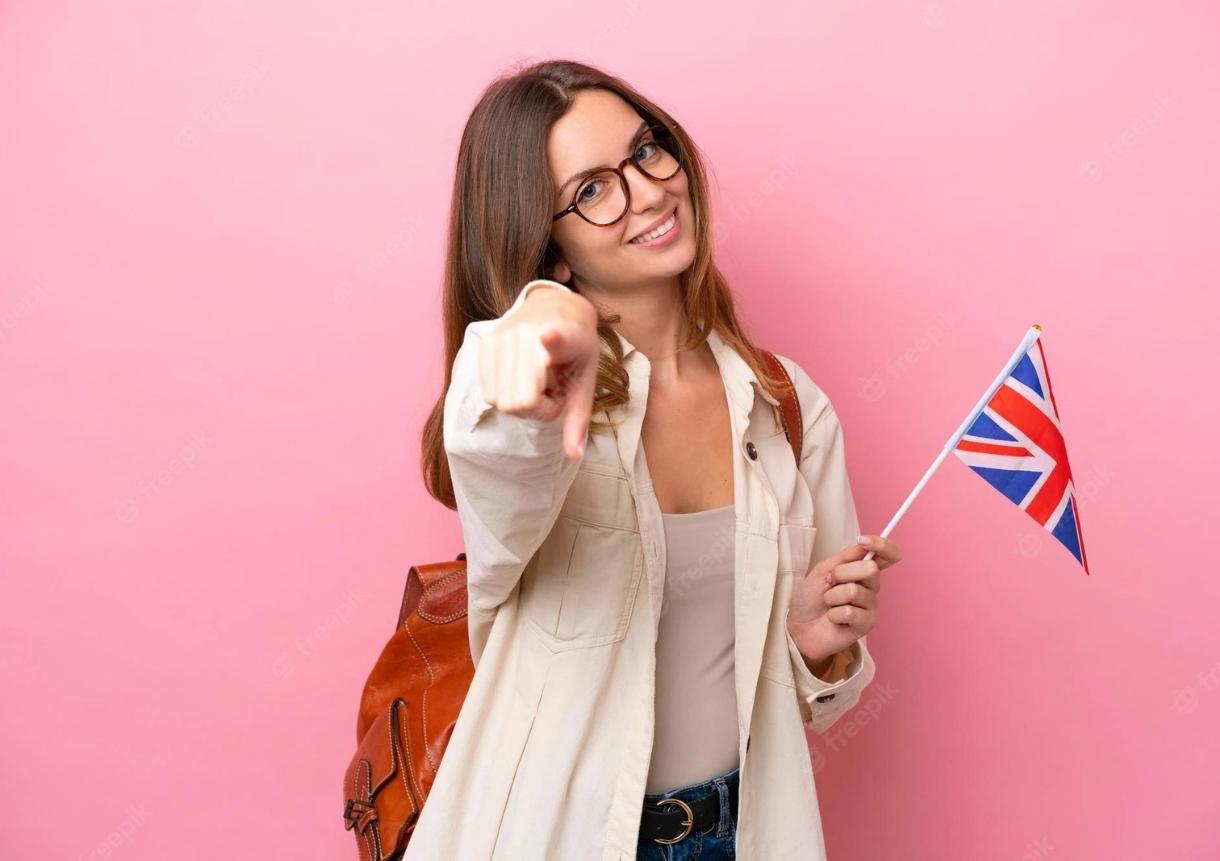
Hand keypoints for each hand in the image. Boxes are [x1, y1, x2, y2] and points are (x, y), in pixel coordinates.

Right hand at [480, 285, 599, 460]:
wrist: (557, 308)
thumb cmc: (575, 351)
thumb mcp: (585, 382)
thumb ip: (579, 420)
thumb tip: (575, 456)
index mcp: (566, 337)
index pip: (555, 339)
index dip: (552, 340)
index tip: (548, 334)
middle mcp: (529, 332)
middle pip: (519, 403)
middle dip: (537, 409)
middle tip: (551, 391)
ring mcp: (503, 335)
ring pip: (500, 401)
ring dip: (520, 402)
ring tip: (536, 381)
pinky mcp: (485, 341)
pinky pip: (488, 393)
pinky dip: (503, 394)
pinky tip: (520, 376)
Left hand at [786, 534, 903, 667]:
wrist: (799, 625)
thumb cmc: (810, 598)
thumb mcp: (823, 570)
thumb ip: (845, 557)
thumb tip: (865, 545)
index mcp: (862, 570)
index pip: (887, 555)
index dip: (882, 545)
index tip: (864, 541)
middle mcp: (871, 586)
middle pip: (871, 569)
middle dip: (842, 573)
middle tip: (829, 583)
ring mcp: (870, 605)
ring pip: (855, 590)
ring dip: (833, 596)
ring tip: (828, 604)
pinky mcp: (867, 624)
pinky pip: (851, 612)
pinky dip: (834, 614)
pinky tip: (833, 618)